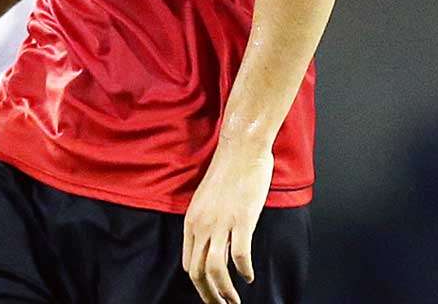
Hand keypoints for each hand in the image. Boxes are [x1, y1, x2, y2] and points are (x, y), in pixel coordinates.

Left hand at [181, 140, 273, 303]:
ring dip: (224, 291)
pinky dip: (243, 271)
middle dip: (209, 295)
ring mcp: (221, 223)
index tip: (212, 293)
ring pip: (216, 269)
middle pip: (198, 272)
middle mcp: (202, 225)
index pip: (189, 264)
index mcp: (191, 222)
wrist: (241, 149)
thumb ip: (205, 223)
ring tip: (233, 301)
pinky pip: (239, 255)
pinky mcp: (242, 219)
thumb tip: (210, 246)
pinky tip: (248, 276)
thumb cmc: (227, 172)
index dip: (200, 284)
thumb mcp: (206, 201)